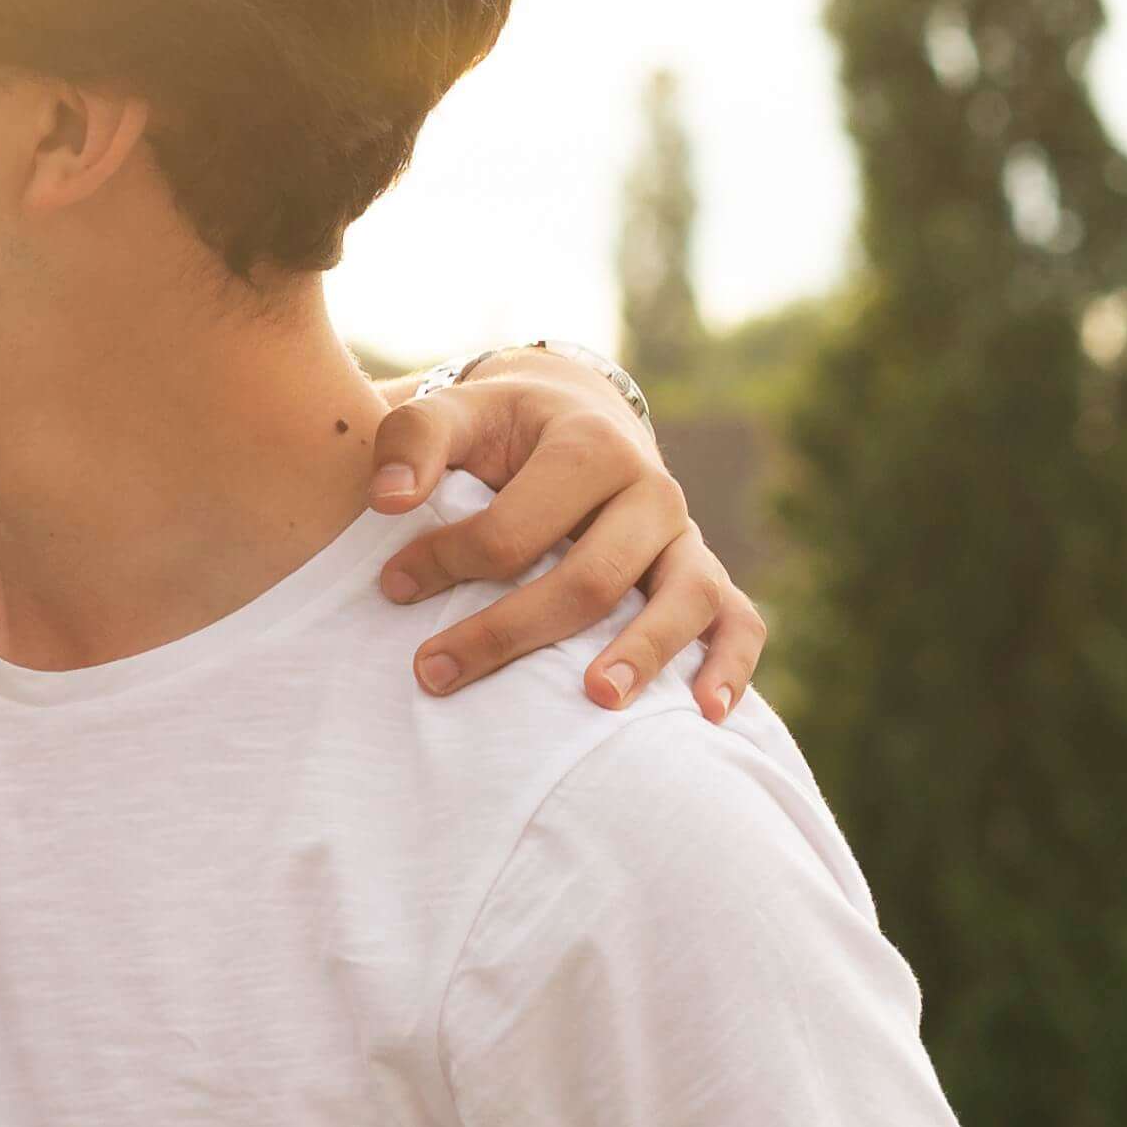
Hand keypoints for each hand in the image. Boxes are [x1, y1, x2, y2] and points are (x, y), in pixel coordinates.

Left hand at [369, 360, 766, 719]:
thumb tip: (388, 500)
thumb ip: (411, 441)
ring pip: (685, 596)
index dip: (451, 561)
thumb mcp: (455, 412)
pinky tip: (707, 713)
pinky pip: (738, 619)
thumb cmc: (501, 429)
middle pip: (593, 575)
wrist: (572, 416)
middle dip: (511, 631)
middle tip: (433, 674)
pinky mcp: (704, 573)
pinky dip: (731, 664)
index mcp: (588, 445)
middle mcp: (651, 489)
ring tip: (596, 699)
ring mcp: (685, 536)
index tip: (392, 588)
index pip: (518, 525)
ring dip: (645, 652)